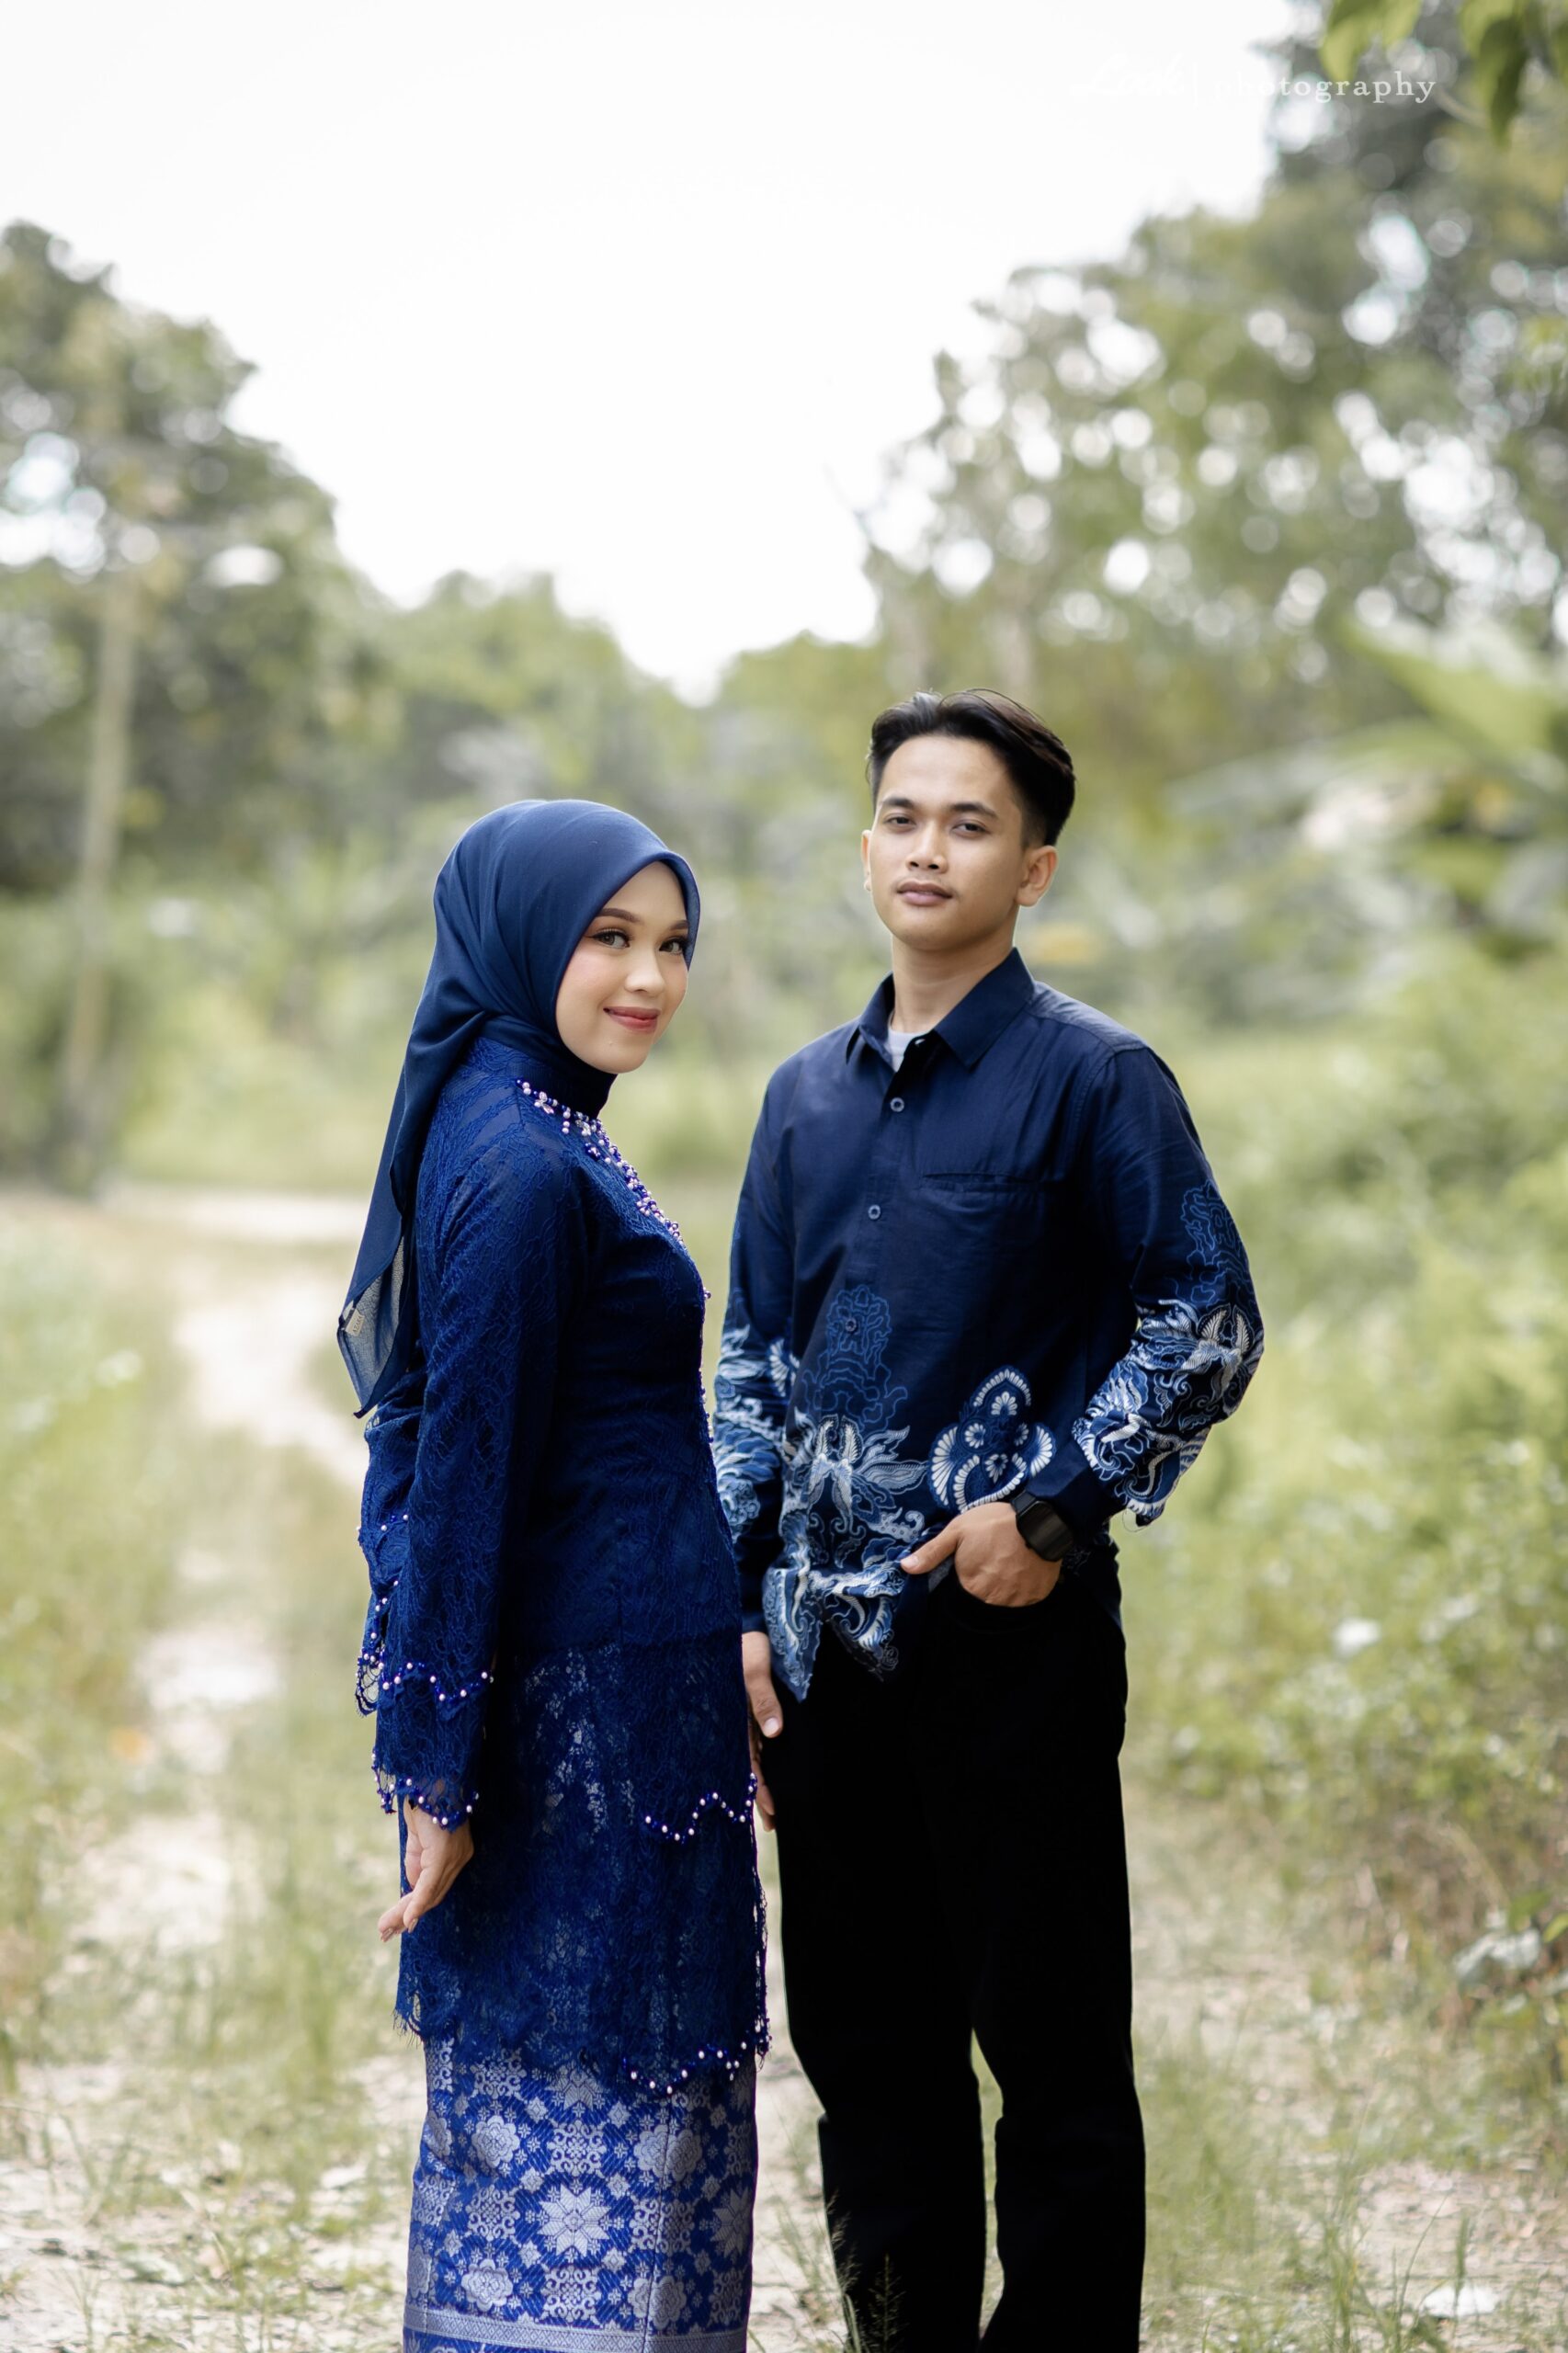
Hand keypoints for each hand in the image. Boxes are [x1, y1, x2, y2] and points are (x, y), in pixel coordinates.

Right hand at [378, 1803, 473, 1940]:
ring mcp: (454, 1858)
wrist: (430, 1778)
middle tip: (385, 1933)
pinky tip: (406, 1920)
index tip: (399, 1925)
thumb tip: (411, 1889)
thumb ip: (416, 1864)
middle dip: (406, 1916)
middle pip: (432, 1897)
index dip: (416, 1907)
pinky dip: (416, 1904)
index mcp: (455, 1855)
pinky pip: (429, 1885)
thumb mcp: (417, 1839)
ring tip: (384, 1930)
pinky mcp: (443, 1855)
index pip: (436, 1889)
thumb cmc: (424, 1802)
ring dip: (404, 1914)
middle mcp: (459, 1859)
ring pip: (428, 1895)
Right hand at [741, 1629, 780, 1833]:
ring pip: (756, 1757)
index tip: (771, 1813)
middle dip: (760, 1795)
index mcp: (735, 1718)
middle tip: (774, 1825)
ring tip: (773, 1811)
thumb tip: (773, 1734)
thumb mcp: (755, 1669)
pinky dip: (766, 1760)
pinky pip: (760, 1740)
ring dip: (763, 1782)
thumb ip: (763, 1700)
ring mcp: (747, 1715)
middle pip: (750, 1767)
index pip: (748, 1762)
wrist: (747, 1621)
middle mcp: (740, 1722)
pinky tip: (774, 1773)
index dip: (758, 1788)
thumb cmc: (748, 1644)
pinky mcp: (756, 1706)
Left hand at [901, 1499, 1062, 1607]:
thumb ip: (932, 1553)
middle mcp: (992, 1600)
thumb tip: (904, 1568)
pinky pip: (1026, 1599)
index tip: (977, 1563)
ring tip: (1010, 1563)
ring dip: (1006, 1587)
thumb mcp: (957, 1531)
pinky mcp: (1037, 1597)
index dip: (968, 1577)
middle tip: (995, 1560)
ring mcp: (1016, 1601)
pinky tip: (1024, 1568)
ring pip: (1006, 1600)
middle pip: (984, 1598)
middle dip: (987, 1582)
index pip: (962, 1593)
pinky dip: (1025, 1587)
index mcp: (969, 1585)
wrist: (1039, 1519)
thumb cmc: (994, 1523)